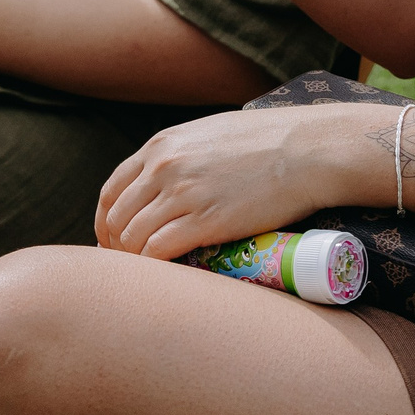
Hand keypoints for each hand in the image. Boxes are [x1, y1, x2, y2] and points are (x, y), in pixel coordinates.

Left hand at [95, 103, 382, 260]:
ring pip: (131, 238)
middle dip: (115, 248)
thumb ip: (184, 154)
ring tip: (146, 279)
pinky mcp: (204, 221)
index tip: (114, 243)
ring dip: (133, 263)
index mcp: (162, 145)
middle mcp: (163, 167)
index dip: (106, 223)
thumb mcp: (211, 135)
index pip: (112, 191)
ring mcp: (182, 193)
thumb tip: (174, 179)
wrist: (308, 149)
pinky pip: (157, 252)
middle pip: (116, 218)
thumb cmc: (269, 141)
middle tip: (127, 271)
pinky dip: (153, 268)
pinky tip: (163, 278)